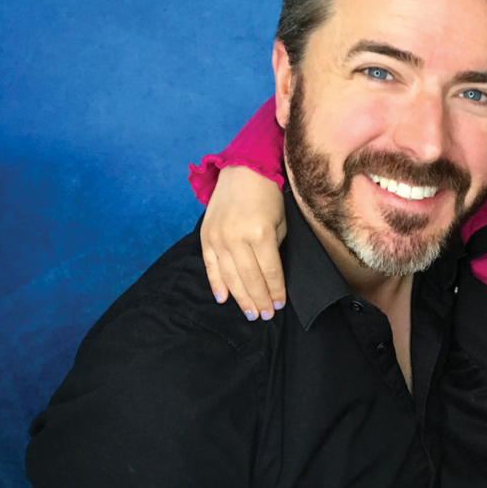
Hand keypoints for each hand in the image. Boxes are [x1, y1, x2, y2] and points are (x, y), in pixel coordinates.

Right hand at [201, 165, 286, 319]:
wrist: (243, 171)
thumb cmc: (268, 196)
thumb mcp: (280, 222)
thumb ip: (274, 249)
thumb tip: (271, 278)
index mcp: (260, 234)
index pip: (270, 272)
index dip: (275, 291)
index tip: (279, 305)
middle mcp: (236, 238)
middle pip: (250, 279)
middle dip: (259, 300)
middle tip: (265, 315)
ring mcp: (218, 238)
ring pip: (230, 277)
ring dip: (241, 298)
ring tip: (250, 313)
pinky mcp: (206, 237)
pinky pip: (210, 266)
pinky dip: (217, 284)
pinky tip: (224, 299)